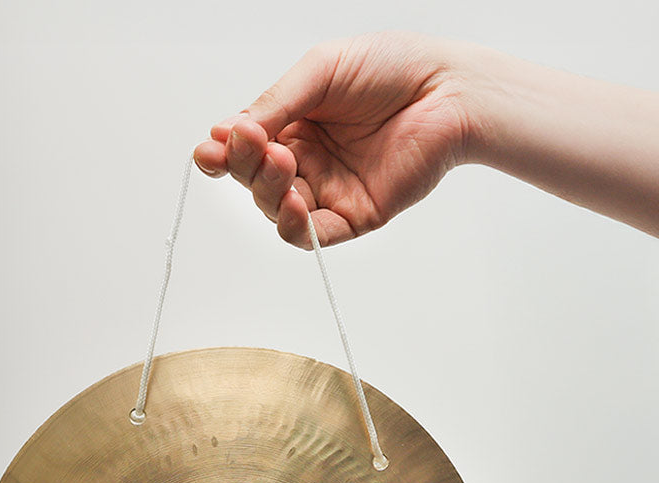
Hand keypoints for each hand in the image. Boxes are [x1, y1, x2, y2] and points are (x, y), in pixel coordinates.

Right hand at [193, 32, 472, 247]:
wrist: (448, 89)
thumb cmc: (392, 68)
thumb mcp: (321, 71)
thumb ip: (276, 103)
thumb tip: (227, 131)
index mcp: (293, 125)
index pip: (246, 148)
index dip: (222, 151)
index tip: (210, 146)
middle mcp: (307, 162)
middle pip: (254, 181)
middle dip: (244, 166)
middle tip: (253, 143)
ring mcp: (328, 191)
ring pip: (277, 210)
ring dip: (267, 192)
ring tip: (281, 162)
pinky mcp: (354, 216)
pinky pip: (314, 236)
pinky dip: (295, 227)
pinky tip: (294, 204)